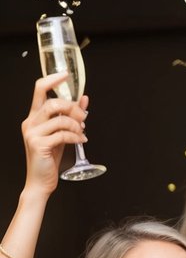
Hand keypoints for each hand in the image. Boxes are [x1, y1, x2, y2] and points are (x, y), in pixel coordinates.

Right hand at [21, 75, 87, 196]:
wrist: (40, 182)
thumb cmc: (49, 158)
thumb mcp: (61, 134)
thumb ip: (70, 117)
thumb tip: (84, 100)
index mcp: (34, 117)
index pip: (39, 89)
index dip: (52, 80)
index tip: (66, 76)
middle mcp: (30, 122)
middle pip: (53, 102)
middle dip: (73, 108)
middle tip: (83, 117)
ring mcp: (32, 133)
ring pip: (59, 118)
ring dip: (76, 124)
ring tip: (82, 132)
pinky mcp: (38, 144)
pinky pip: (62, 134)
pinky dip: (75, 136)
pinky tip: (81, 140)